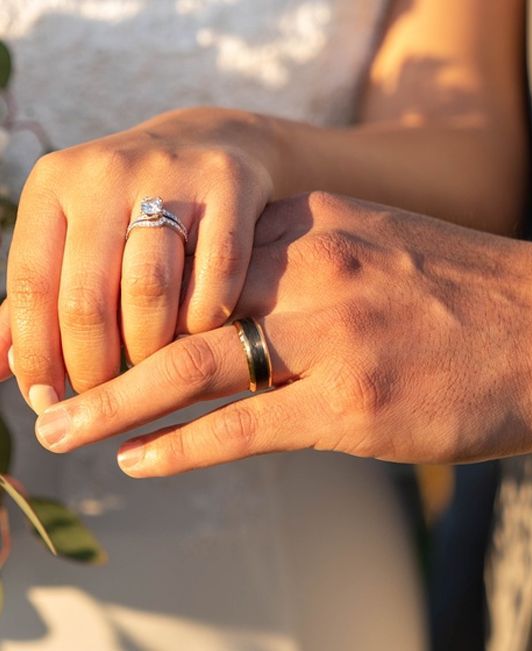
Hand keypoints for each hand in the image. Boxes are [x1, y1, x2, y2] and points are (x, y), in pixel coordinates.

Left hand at [5, 107, 279, 408]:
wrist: (208, 143)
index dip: (36, 354)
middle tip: (103, 397)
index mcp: (54, 186)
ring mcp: (170, 175)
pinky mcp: (228, 185)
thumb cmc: (132, 208)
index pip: (31, 285)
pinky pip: (216, 271)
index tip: (47, 401)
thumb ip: (39, 299)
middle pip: (87, 297)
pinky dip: (205, 315)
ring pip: (150, 288)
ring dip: (148, 347)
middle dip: (92, 365)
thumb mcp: (77, 236)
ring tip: (148, 372)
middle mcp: (105, 174)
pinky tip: (198, 332)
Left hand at [32, 192, 531, 473]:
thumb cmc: (457, 292)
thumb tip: (226, 295)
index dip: (130, 302)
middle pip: (175, 316)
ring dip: (116, 405)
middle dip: (101, 357)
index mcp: (309, 226)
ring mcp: (331, 338)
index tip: (90, 332)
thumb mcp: (367, 242)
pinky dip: (181, 447)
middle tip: (47, 391)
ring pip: (192, 370)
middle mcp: (310, 272)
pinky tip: (139, 460)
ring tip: (66, 428)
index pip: (190, 264)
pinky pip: (243, 427)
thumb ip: (295, 259)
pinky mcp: (354, 404)